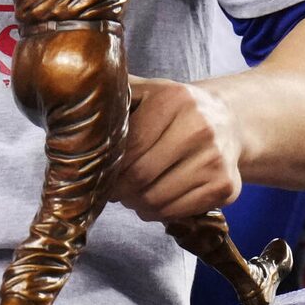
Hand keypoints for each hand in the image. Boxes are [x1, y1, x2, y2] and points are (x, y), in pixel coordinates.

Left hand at [112, 77, 242, 220]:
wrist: (229, 122)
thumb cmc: (177, 110)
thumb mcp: (149, 91)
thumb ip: (116, 96)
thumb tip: (75, 105)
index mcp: (174, 101)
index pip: (131, 147)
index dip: (110, 168)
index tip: (100, 174)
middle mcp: (200, 129)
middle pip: (140, 176)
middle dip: (119, 189)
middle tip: (112, 190)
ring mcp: (216, 160)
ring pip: (156, 200)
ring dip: (136, 204)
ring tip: (133, 194)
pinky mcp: (225, 187)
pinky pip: (177, 212)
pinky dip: (158, 213)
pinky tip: (154, 200)